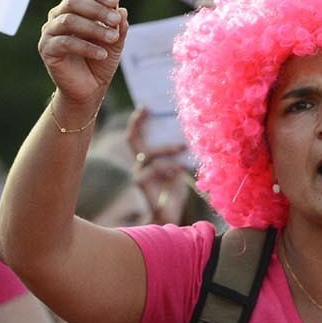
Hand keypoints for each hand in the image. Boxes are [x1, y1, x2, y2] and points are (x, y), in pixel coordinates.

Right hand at [38, 0, 125, 106]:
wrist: (89, 87)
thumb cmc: (100, 59)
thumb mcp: (115, 42)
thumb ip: (118, 26)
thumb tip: (122, 10)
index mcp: (75, 8)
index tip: (115, 1)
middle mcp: (59, 16)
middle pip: (73, 1)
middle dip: (97, 9)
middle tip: (115, 20)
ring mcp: (50, 32)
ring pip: (69, 20)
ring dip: (94, 28)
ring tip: (113, 38)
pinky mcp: (47, 49)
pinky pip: (65, 43)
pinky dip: (86, 47)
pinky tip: (102, 54)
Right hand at [127, 107, 191, 224]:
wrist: (169, 217)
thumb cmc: (175, 191)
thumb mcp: (180, 168)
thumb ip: (179, 154)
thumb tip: (189, 133)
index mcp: (147, 159)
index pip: (138, 136)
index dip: (139, 120)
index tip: (146, 105)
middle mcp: (140, 164)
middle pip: (132, 140)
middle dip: (137, 123)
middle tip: (145, 109)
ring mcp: (139, 174)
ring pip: (148, 154)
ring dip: (167, 149)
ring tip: (183, 148)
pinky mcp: (141, 185)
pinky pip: (151, 170)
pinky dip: (167, 167)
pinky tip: (179, 171)